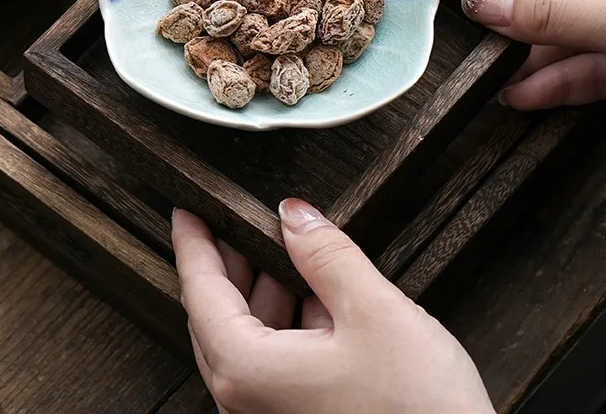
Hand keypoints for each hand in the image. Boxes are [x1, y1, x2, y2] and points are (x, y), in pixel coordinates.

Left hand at [172, 200, 493, 413]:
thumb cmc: (419, 412)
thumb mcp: (374, 311)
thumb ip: (327, 255)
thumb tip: (294, 215)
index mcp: (249, 372)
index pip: (201, 293)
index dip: (194, 243)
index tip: (186, 212)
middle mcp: (247, 403)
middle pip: (218, 316)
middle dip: (231, 264)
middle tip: (239, 221)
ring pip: (248, 340)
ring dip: (263, 292)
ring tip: (288, 252)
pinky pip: (274, 364)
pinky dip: (287, 324)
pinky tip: (317, 299)